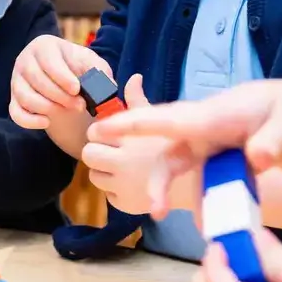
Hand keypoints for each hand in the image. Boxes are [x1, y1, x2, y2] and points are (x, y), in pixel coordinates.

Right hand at [9, 34, 109, 129]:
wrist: (68, 83)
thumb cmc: (79, 69)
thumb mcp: (93, 65)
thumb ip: (100, 72)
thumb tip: (106, 85)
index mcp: (44, 46)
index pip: (48, 60)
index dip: (62, 76)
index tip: (77, 89)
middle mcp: (25, 60)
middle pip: (36, 79)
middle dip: (60, 96)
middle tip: (80, 105)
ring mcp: (17, 81)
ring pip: (25, 96)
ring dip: (48, 107)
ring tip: (69, 110)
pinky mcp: (14, 100)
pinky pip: (15, 113)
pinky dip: (29, 121)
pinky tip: (47, 122)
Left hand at [80, 75, 163, 214]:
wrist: (193, 181)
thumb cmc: (174, 146)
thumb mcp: (159, 119)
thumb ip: (139, 101)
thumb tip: (133, 78)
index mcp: (129, 139)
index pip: (94, 133)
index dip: (99, 134)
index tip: (109, 136)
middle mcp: (124, 162)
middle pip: (88, 155)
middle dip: (97, 154)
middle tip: (112, 154)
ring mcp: (124, 185)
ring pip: (94, 176)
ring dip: (104, 172)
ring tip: (123, 169)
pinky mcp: (125, 204)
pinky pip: (107, 195)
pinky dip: (116, 191)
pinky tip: (132, 184)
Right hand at [86, 77, 281, 216]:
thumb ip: (275, 141)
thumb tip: (257, 157)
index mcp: (212, 117)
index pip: (168, 120)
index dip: (133, 124)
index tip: (103, 128)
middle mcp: (200, 132)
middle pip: (168, 156)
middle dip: (158, 182)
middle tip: (156, 211)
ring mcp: (204, 149)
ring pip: (181, 174)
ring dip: (181, 199)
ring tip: (200, 228)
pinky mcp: (212, 164)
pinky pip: (201, 185)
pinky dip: (207, 205)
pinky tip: (217, 223)